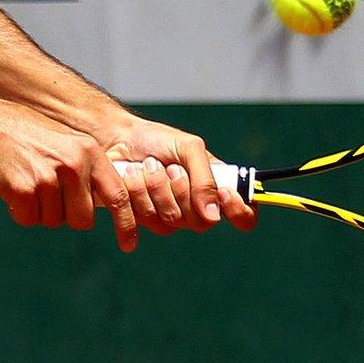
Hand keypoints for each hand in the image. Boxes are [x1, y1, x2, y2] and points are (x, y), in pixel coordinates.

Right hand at [0, 94, 136, 249]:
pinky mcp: (23, 189)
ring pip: (52, 221)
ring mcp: (49, 177)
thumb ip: (88, 171)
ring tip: (26, 181)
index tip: (129, 245)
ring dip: (38, 211)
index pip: (117, 195)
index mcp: (89, 152)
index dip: (126, 224)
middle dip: (65, 216)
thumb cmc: (26, 137)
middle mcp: (74, 164)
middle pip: (82, 220)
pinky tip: (12, 187)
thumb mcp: (67, 144)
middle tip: (46, 194)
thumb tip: (110, 207)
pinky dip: (19, 211)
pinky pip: (28, 219)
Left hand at [98, 117, 258, 246]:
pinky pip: (148, 220)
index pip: (243, 215)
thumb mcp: (189, 148)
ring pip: (173, 221)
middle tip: (171, 168)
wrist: (119, 139)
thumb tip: (214, 216)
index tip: (224, 194)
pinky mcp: (146, 219)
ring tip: (148, 166)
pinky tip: (133, 176)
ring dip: (158, 189)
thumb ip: (205, 178)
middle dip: (183, 191)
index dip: (240, 212)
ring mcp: (171, 216)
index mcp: (216, 188)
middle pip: (203, 223)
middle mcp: (197, 207)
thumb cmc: (158, 141)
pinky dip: (139, 194)